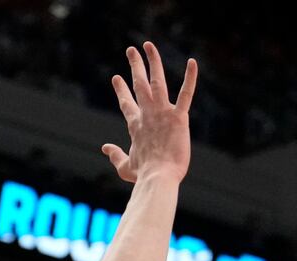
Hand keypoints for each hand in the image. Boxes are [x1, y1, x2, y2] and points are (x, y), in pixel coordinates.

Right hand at [102, 43, 196, 183]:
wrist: (158, 178)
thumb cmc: (143, 176)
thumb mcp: (124, 167)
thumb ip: (114, 155)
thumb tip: (104, 147)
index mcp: (135, 126)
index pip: (126, 103)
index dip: (121, 90)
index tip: (116, 77)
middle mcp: (147, 115)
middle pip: (138, 85)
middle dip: (135, 65)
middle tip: (131, 50)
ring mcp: (162, 114)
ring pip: (156, 81)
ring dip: (152, 61)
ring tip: (148, 45)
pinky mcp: (179, 117)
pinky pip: (185, 94)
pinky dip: (190, 78)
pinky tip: (192, 62)